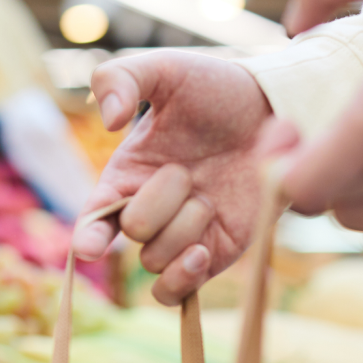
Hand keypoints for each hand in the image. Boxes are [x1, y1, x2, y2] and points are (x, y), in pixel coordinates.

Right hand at [75, 50, 270, 304]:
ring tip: (209, 195)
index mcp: (125, 176)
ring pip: (157, 262)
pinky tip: (203, 251)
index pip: (91, 220)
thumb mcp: (166, 69)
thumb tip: (108, 120)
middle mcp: (148, 212)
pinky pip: (180, 292)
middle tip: (186, 170)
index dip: (86, 237)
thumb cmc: (216, 88)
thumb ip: (121, 77)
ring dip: (185, 228)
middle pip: (134, 234)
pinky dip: (184, 278)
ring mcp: (181, 236)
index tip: (90, 246)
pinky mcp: (214, 254)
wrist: (275, 109)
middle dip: (159, 203)